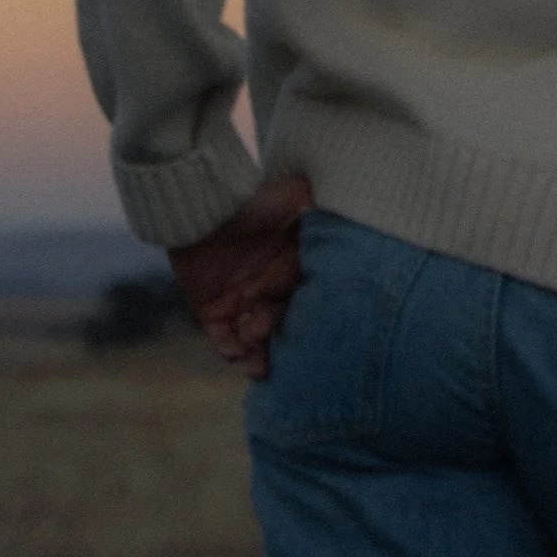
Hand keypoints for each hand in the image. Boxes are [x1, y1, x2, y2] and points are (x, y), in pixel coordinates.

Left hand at [168, 169, 311, 376]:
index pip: (303, 295)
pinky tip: (233, 350)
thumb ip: (322, 211)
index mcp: (291, 266)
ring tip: (255, 359)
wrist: (201, 207)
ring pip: (256, 338)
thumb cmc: (252, 202)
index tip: (295, 311)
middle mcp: (270, 288)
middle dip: (274, 330)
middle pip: (280, 319)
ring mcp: (241, 303)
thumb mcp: (296, 197)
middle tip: (260, 328)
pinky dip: (229, 348)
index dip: (300, 305)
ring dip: (257, 351)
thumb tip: (355, 219)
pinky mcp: (213, 314)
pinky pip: (223, 340)